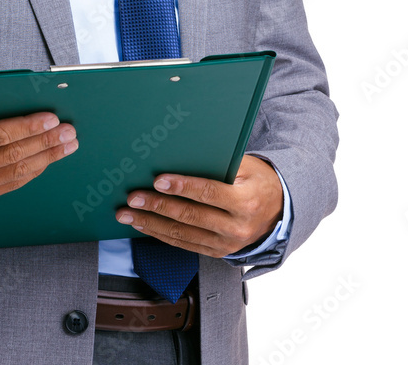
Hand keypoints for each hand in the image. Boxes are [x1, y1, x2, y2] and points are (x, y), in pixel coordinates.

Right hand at [0, 94, 77, 204]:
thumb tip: (11, 102)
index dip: (27, 126)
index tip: (51, 117)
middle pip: (11, 157)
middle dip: (45, 142)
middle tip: (69, 131)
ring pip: (14, 175)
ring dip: (45, 159)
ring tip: (66, 145)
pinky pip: (8, 186)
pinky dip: (31, 173)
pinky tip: (47, 160)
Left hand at [115, 155, 282, 256]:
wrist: (280, 209)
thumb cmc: (258, 180)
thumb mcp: (245, 165)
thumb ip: (216, 163)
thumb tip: (179, 154)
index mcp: (245, 201)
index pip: (208, 193)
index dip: (181, 186)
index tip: (157, 180)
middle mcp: (237, 227)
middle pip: (190, 216)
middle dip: (157, 207)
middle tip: (132, 198)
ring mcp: (227, 244)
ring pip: (183, 235)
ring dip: (151, 224)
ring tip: (128, 214)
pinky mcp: (218, 252)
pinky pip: (185, 245)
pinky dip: (162, 235)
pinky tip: (144, 225)